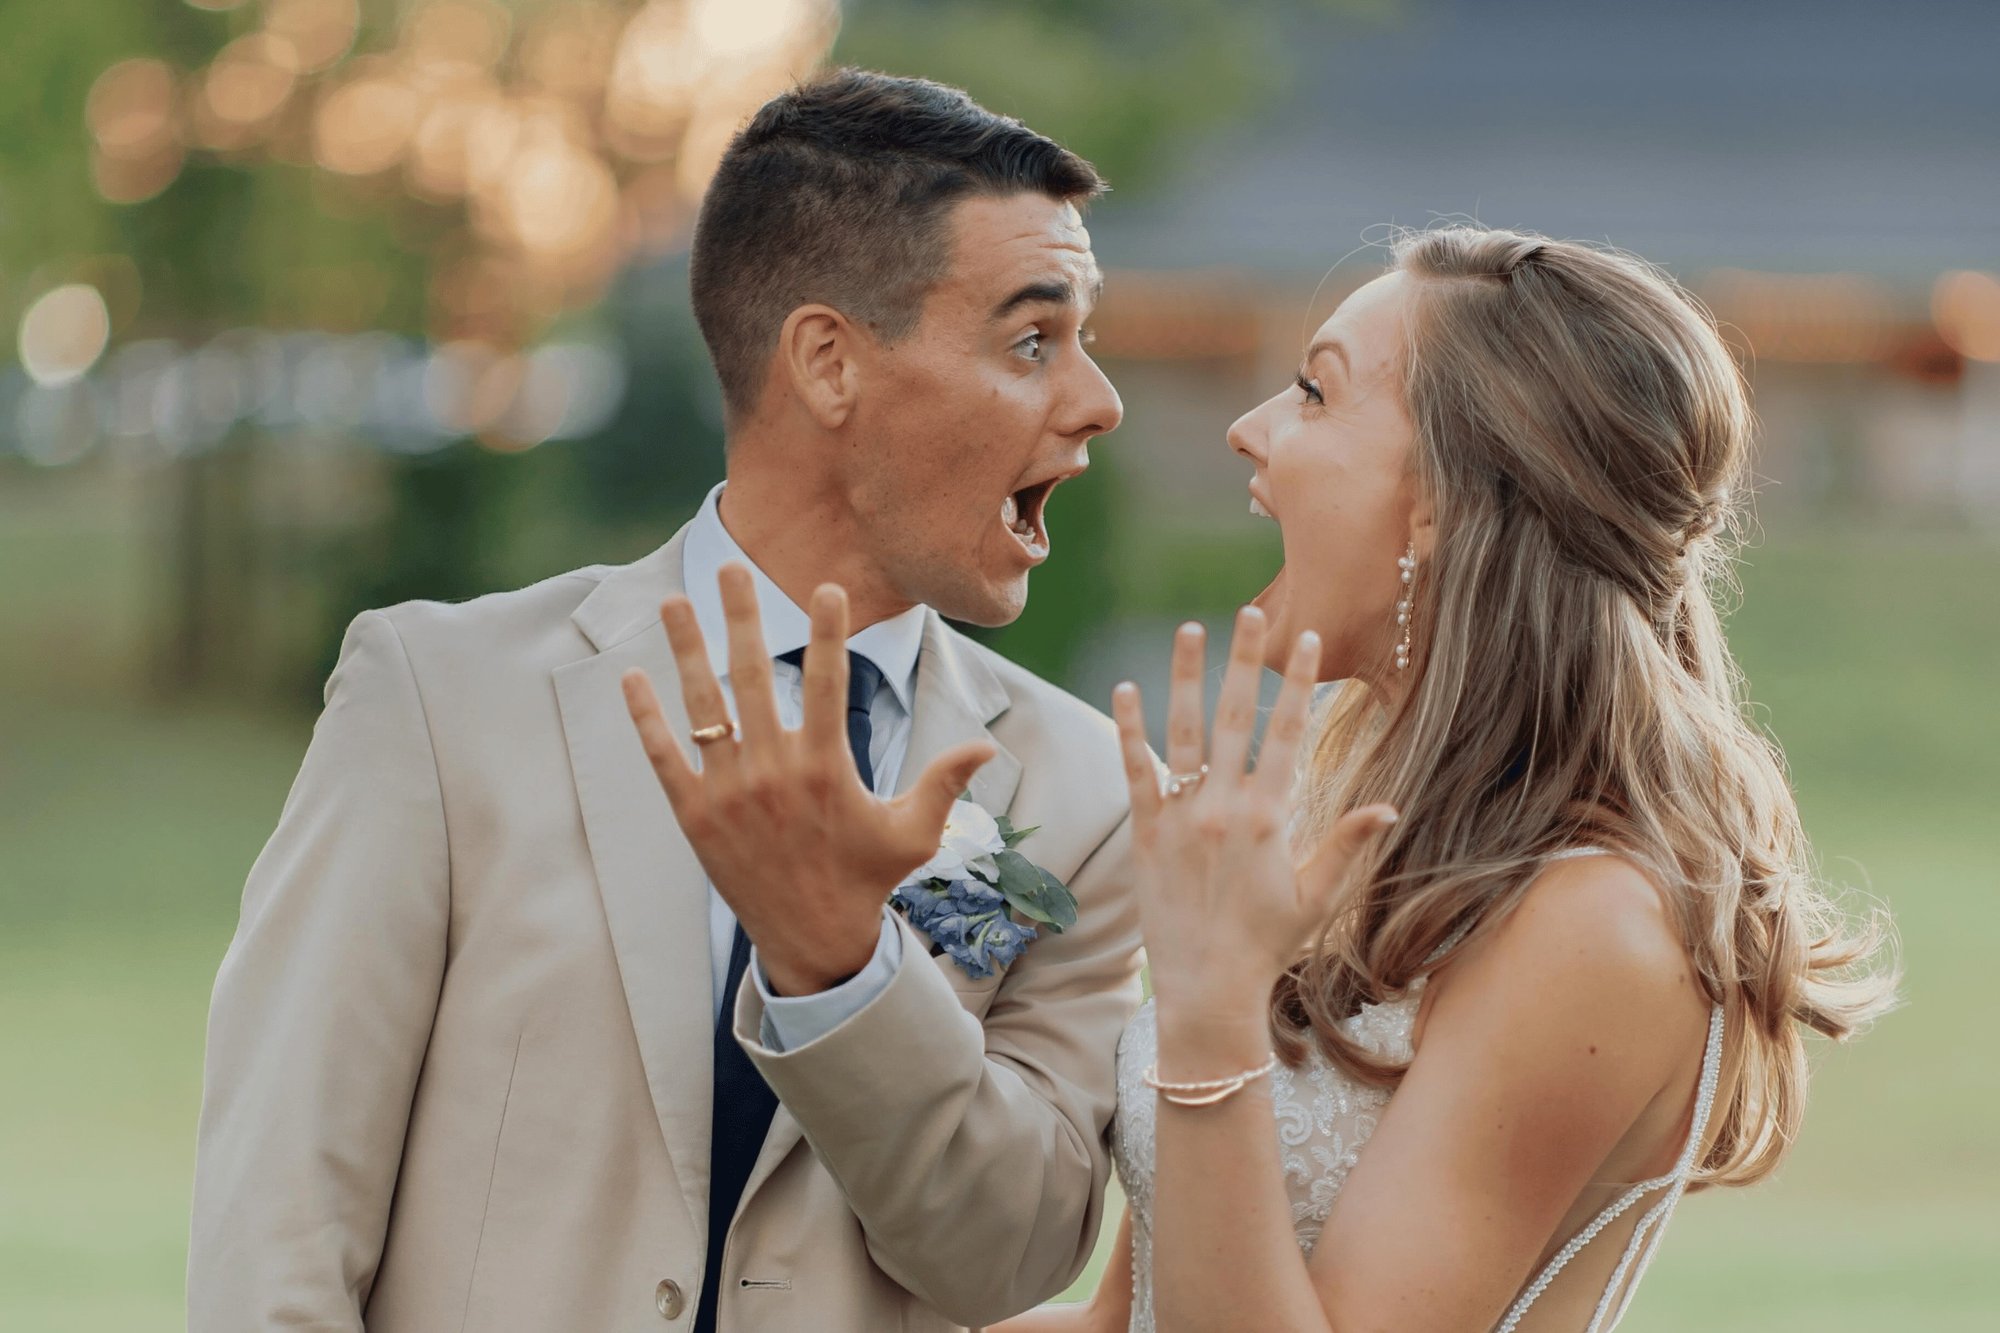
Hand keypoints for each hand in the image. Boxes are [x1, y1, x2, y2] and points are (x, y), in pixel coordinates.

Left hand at [622, 565, 995, 995]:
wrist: (812, 939)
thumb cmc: (867, 880)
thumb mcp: (914, 832)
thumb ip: (944, 781)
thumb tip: (988, 746)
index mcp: (826, 768)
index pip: (828, 684)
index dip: (828, 633)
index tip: (826, 588)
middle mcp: (773, 773)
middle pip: (754, 677)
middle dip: (743, 617)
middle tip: (731, 568)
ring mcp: (728, 793)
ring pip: (703, 707)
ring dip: (687, 650)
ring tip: (676, 602)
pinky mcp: (693, 816)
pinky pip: (663, 756)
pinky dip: (646, 718)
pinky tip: (632, 677)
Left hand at [1110, 609, 1397, 1029]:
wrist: (1209, 987)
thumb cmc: (1269, 944)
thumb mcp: (1317, 896)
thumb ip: (1347, 845)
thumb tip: (1389, 807)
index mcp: (1272, 819)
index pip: (1288, 735)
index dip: (1298, 684)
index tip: (1304, 640)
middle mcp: (1226, 809)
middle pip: (1238, 719)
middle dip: (1245, 661)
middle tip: (1249, 612)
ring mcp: (1182, 818)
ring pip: (1185, 733)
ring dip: (1186, 678)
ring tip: (1187, 630)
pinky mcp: (1146, 833)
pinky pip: (1136, 771)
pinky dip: (1131, 729)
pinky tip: (1126, 688)